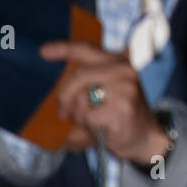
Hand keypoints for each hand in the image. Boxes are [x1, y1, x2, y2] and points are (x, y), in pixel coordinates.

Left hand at [39, 40, 167, 163]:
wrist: (143, 137)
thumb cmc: (117, 113)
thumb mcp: (104, 91)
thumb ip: (85, 82)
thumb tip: (57, 85)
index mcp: (118, 61)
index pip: (86, 49)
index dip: (63, 49)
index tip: (43, 51)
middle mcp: (124, 70)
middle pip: (78, 75)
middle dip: (64, 95)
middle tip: (62, 112)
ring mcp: (125, 88)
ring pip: (81, 98)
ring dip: (79, 115)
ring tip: (90, 122)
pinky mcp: (122, 108)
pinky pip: (88, 116)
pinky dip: (88, 127)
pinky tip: (100, 129)